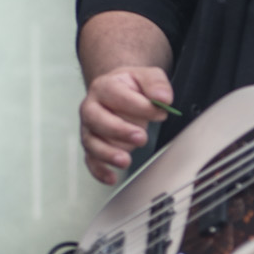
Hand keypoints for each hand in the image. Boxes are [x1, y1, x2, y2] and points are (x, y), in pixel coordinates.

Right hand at [80, 65, 173, 184]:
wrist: (117, 91)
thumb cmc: (130, 86)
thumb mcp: (147, 76)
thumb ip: (156, 84)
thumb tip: (163, 98)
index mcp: (104, 87)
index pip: (116, 95)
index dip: (139, 106)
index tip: (159, 112)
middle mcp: (91, 107)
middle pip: (97, 120)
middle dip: (119, 130)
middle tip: (141, 136)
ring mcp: (90, 128)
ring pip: (92, 142)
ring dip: (108, 153)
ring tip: (125, 160)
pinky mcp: (92, 145)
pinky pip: (91, 160)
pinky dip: (99, 171)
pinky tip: (112, 177)